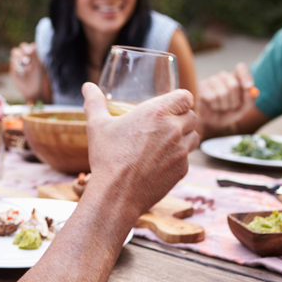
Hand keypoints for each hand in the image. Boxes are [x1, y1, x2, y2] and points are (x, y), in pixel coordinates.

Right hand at [9, 42, 43, 100]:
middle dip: (21, 53)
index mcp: (27, 56)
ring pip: (13, 57)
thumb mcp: (38, 64)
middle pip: (15, 51)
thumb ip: (35, 55)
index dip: (24, 47)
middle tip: (26, 59)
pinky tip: (24, 72)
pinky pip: (13, 65)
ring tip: (28, 68)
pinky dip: (19, 67)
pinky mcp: (13, 72)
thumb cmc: (38, 77)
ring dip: (20, 60)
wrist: (35, 90)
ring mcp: (16, 66)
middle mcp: (20, 60)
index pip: (22, 46)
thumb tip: (33, 44)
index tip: (29, 52)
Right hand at [82, 82, 198, 218]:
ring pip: (194, 136)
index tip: (171, 105)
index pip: (185, 96)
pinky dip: (179, 155)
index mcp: (157, 112)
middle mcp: (174, 129)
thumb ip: (95, 103)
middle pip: (192, 115)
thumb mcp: (97, 126)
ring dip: (185, 135)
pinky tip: (162, 159)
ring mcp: (181, 150)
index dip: (180, 99)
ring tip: (167, 140)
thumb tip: (87, 87)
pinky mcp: (182, 169)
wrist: (117, 194)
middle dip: (182, 117)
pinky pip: (188, 156)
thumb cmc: (108, 158)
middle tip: (166, 123)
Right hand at [196, 62, 256, 136]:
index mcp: (236, 77)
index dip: (245, 76)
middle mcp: (223, 76)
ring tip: (222, 107)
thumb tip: (251, 91)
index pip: (241, 68)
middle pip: (234, 84)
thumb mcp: (244, 109)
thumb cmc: (231, 112)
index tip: (249, 87)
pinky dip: (215, 106)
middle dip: (235, 101)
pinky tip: (213, 106)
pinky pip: (212, 97)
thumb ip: (250, 100)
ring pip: (223, 92)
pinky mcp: (202, 86)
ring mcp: (211, 80)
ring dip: (225, 105)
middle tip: (232, 107)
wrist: (215, 122)